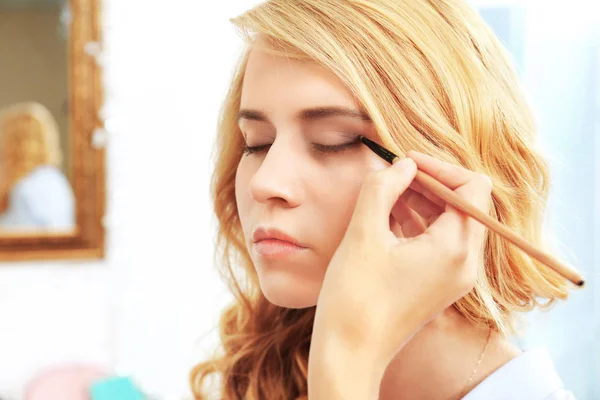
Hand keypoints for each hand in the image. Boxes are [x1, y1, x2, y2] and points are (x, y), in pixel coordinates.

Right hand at [312, 150, 492, 366]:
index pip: (473, 187)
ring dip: (424, 201)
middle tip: (395, 174)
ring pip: (452, 222)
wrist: (350, 353)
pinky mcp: (440, 285)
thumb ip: (383, 188)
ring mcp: (455, 277)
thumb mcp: (364, 233)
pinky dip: (420, 223)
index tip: (405, 162)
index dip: (440, 167)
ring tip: (389, 192)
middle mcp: (466, 264)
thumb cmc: (355, 297)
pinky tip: (389, 215)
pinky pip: (440, 242)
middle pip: (465, 204)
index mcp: (456, 249)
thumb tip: (402, 165)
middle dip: (431, 182)